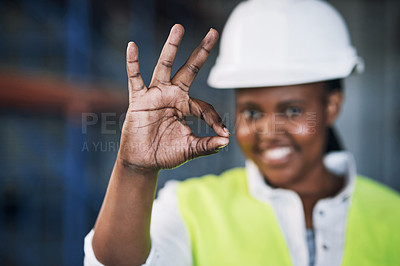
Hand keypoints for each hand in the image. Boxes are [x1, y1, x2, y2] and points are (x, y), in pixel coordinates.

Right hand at [118, 24, 229, 170]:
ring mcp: (156, 95)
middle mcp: (173, 95)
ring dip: (171, 48)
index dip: (215, 120)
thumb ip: (207, 145)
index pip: (205, 106)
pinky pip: (135, 79)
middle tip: (213, 32)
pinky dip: (133, 63)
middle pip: (190, 69)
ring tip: (179, 28)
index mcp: (186, 106)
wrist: (143, 162)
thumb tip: (226, 141)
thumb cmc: (166, 154)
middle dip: (201, 52)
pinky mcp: (139, 100)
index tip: (224, 133)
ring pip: (164, 66)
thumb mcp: (190, 149)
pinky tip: (132, 46)